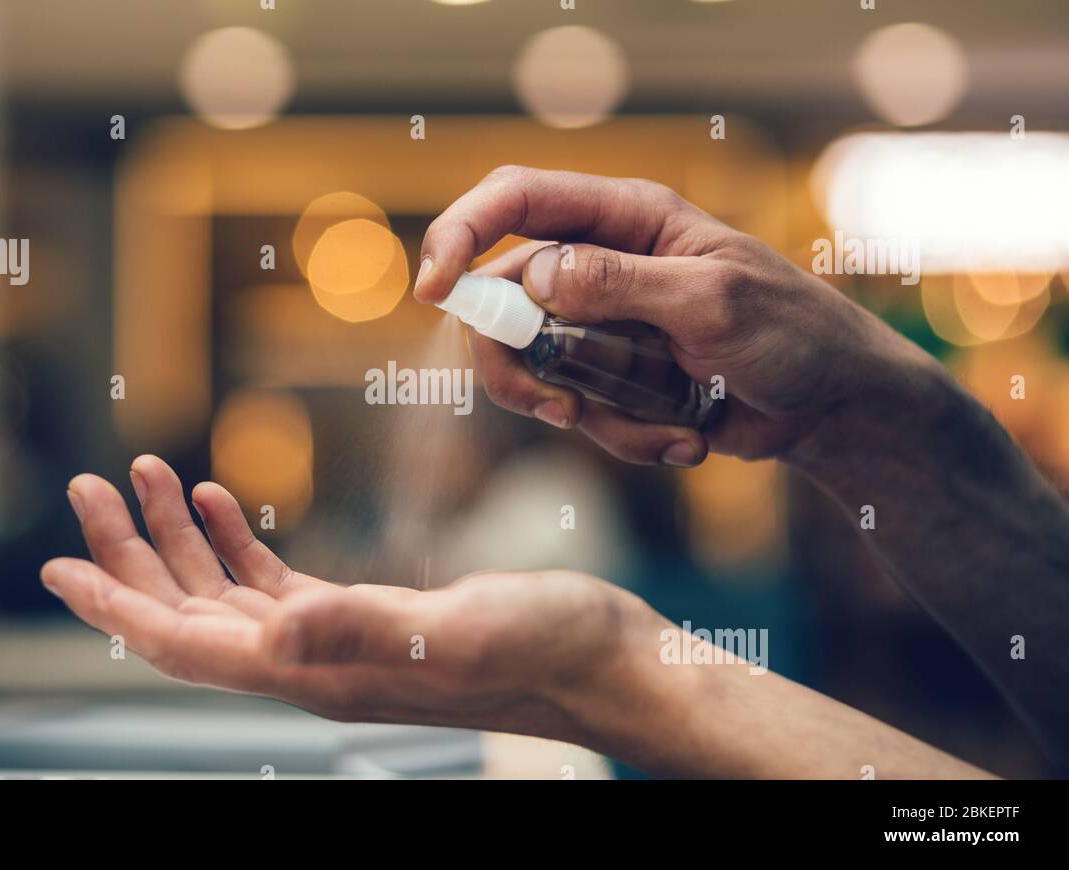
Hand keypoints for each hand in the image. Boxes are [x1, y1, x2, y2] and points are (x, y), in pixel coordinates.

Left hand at [41, 454, 658, 739]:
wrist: (598, 660)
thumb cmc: (542, 650)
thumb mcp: (450, 633)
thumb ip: (357, 631)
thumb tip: (269, 635)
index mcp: (315, 672)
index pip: (185, 645)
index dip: (115, 606)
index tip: (55, 566)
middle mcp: (310, 663)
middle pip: (188, 616)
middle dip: (130, 554)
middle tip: (86, 488)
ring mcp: (333, 642)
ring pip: (224, 595)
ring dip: (179, 538)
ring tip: (145, 475)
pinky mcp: (362, 618)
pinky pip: (274, 583)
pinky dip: (236, 539)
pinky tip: (221, 501)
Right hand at [414, 165, 945, 464]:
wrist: (832, 408)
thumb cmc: (793, 333)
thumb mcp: (712, 301)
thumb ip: (621, 285)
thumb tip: (537, 277)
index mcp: (626, 219)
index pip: (517, 201)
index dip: (462, 233)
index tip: (433, 289)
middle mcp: (601, 265)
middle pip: (503, 299)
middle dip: (519, 363)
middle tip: (557, 407)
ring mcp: (603, 325)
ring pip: (534, 366)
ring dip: (589, 412)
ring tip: (665, 428)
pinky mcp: (613, 378)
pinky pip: (579, 410)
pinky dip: (626, 437)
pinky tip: (686, 440)